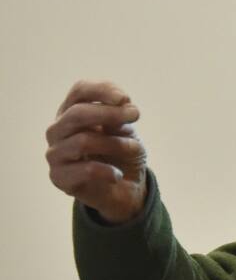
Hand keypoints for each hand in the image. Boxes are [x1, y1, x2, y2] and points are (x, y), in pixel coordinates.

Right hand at [45, 80, 147, 223]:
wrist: (125, 189)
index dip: (101, 90)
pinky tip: (118, 175)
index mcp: (72, 112)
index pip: (79, 91)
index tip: (125, 99)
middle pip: (77, 113)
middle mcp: (58, 130)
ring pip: (83, 141)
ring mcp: (55, 153)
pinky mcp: (59, 177)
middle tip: (135, 115)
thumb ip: (118, 118)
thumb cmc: (122, 154)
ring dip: (116, 144)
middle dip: (110, 113)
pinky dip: (109, 171)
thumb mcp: (126, 132)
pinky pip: (86, 170)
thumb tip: (121, 105)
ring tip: (134, 150)